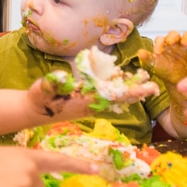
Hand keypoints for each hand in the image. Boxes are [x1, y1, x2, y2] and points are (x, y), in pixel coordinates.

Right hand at [31, 71, 160, 120]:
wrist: (33, 111)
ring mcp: (89, 103)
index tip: (147, 87)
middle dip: (136, 91)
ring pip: (114, 96)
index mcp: (85, 102)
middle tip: (153, 84)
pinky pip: (106, 94)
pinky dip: (116, 86)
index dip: (131, 91)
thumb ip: (52, 83)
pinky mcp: (86, 100)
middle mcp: (91, 104)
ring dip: (129, 87)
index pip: (114, 96)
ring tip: (143, 77)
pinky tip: (122, 78)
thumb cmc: (37, 100)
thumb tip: (65, 75)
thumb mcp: (42, 90)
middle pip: (119, 98)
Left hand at [137, 30, 186, 84]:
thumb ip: (148, 59)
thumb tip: (139, 52)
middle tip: (171, 42)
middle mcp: (175, 43)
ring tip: (186, 44)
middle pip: (174, 34)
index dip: (159, 43)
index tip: (158, 52)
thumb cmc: (165, 70)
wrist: (176, 81)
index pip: (161, 39)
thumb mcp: (155, 66)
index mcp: (164, 45)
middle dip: (173, 36)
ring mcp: (185, 47)